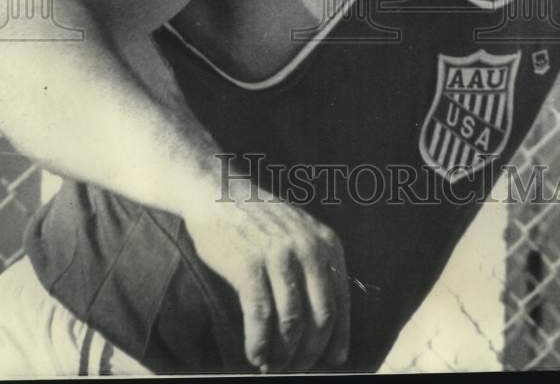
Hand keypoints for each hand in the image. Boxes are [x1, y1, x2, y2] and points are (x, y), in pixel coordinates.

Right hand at [184, 191, 349, 371]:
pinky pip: (260, 317)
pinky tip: (255, 355)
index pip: (341, 305)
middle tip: (296, 370)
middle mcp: (308, 249)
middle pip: (321, 319)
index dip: (336, 341)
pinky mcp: (248, 265)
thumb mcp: (301, 233)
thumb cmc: (260, 220)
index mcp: (327, 244)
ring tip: (274, 366)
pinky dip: (259, 344)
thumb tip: (329, 326)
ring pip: (292, 323)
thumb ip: (317, 269)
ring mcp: (278, 256)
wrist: (218, 192)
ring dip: (284, 355)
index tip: (329, 363)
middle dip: (310, 354)